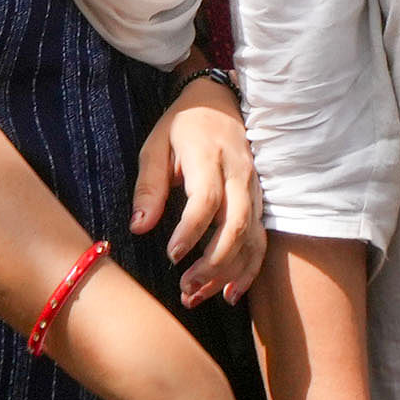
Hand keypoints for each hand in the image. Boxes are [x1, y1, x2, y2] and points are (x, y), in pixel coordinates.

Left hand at [135, 78, 264, 301]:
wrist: (218, 102)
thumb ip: (149, 187)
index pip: (206, 199)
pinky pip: (260, 240)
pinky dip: (248, 270)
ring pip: (250, 238)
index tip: (171, 256)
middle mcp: (238, 174)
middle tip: (184, 287)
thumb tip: (139, 227)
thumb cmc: (181, 126)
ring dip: (227, 273)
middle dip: (212, 263)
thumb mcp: (155, 147)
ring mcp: (254, 189)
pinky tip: (229, 293)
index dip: (190, 231)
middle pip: (235, 225)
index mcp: (210, 156)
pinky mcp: (260, 201)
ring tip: (198, 297)